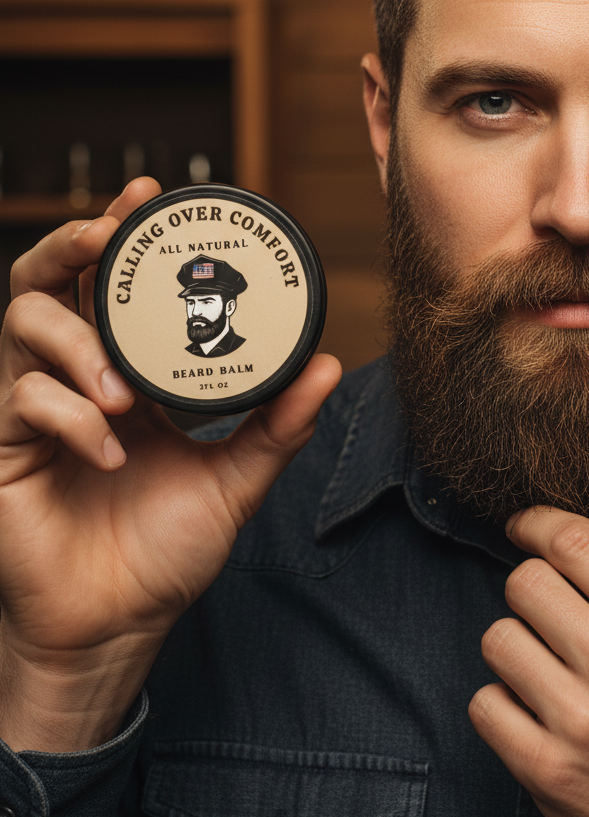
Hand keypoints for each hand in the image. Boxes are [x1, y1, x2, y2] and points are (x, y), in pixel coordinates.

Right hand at [0, 179, 340, 750]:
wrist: (117, 622)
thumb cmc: (166, 547)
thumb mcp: (234, 479)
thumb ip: (277, 426)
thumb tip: (327, 366)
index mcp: (126, 373)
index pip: (111, 285)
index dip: (121, 233)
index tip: (150, 194)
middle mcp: (75, 377)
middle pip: (45, 280)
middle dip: (72, 245)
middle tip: (105, 237)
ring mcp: (32, 408)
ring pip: (20, 324)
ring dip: (75, 342)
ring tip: (123, 393)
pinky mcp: (4, 448)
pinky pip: (20, 400)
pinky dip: (71, 417)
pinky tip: (109, 452)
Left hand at [468, 507, 588, 816]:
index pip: (574, 542)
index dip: (538, 523)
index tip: (524, 527)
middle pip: (526, 582)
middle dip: (531, 588)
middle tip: (549, 612)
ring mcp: (581, 723)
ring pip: (498, 638)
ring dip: (516, 646)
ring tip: (547, 667)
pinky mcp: (547, 771)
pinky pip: (485, 703)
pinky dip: (502, 702)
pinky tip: (534, 711)